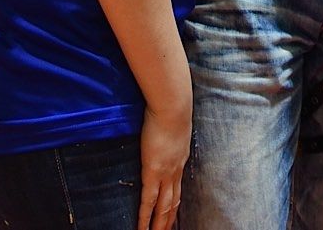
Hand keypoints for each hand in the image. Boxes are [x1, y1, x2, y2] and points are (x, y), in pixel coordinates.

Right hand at [137, 99, 189, 229]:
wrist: (173, 105)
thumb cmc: (172, 106)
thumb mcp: (172, 122)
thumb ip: (167, 129)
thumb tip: (161, 127)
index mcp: (180, 158)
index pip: (178, 187)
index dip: (175, 202)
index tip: (173, 214)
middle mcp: (176, 169)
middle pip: (174, 201)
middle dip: (169, 219)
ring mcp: (166, 173)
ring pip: (164, 206)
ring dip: (160, 224)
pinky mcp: (153, 172)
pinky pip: (148, 201)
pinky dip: (145, 217)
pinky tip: (142, 228)